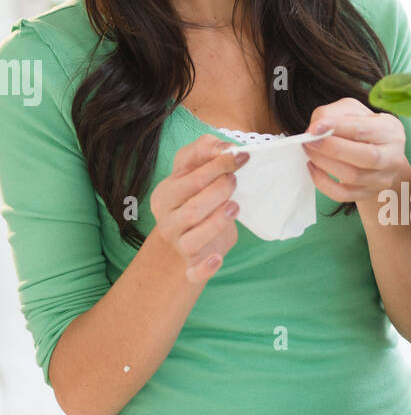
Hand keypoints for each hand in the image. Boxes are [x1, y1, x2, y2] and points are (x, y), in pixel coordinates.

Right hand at [150, 133, 248, 281]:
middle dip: (218, 191)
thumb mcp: (197, 171)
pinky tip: (217, 259)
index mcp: (166, 193)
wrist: (193, 237)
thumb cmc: (198, 198)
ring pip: (193, 235)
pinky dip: (205, 267)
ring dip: (217, 221)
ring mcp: (177, 243)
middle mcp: (167, 219)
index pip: (189, 176)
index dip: (217, 164)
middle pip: (192, 207)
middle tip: (235, 181)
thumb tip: (222, 145)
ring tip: (235, 207)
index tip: (240, 155)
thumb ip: (205, 152)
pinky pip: (194, 270)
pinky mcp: (191, 264)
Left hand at [302, 98, 407, 203]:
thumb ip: (333, 114)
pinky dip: (323, 182)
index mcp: (390, 130)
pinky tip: (313, 167)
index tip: (314, 128)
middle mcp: (391, 156)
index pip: (364, 129)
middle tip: (309, 140)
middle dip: (332, 148)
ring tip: (309, 151)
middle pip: (366, 156)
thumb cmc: (362, 128)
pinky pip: (342, 194)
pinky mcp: (368, 194)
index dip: (337, 128)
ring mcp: (382, 179)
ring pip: (352, 177)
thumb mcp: (352, 111)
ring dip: (324, 163)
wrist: (379, 155)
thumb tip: (314, 130)